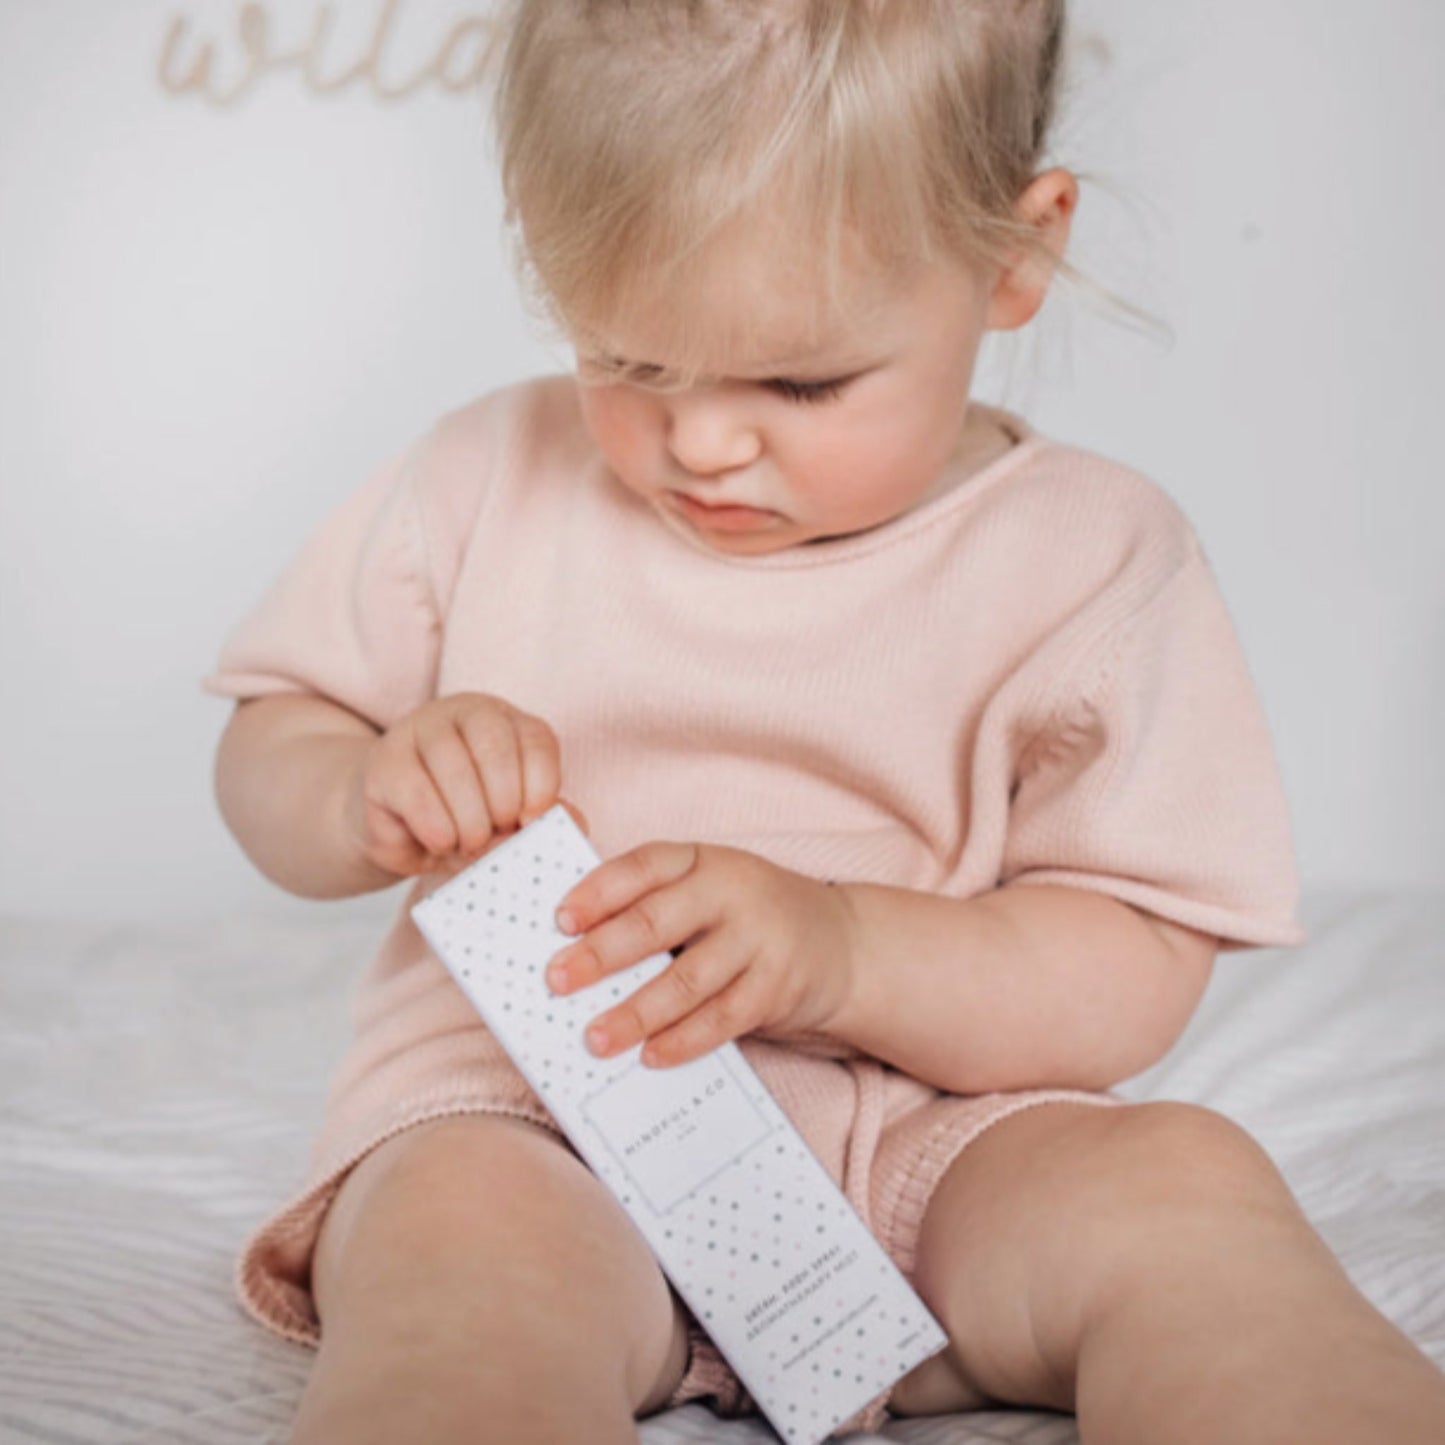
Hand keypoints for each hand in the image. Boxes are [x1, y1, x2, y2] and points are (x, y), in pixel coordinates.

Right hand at [343, 692, 584, 878]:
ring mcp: (420, 730)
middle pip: (496, 748)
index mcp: (507, 721)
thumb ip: (542, 818)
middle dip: (503, 805)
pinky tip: (441, 840)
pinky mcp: (385, 760)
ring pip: (456, 771)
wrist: (398, 829)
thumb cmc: (464, 820)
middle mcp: (464, 713)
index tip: (532, 821)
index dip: (541, 785)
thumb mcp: (510, 821)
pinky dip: (438, 828)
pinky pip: (418, 794)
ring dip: (470, 823)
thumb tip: (570, 822)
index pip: (536, 739)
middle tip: (496, 835)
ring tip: (468, 843)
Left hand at [545, 843, 856, 1066]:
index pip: (643, 865)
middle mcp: (732, 891)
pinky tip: (649, 1056)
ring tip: (595, 1038)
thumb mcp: (710, 890)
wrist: (843, 944)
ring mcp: (759, 939)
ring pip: (685, 981)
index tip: (559, 920)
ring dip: (635, 1014)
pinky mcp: (777, 986)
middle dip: (600, 955)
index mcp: (703, 860)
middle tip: (557, 982)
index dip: (598, 891)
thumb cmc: (750, 918)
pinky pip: (721, 1019)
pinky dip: (682, 1041)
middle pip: (655, 923)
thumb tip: (575, 949)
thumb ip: (655, 905)